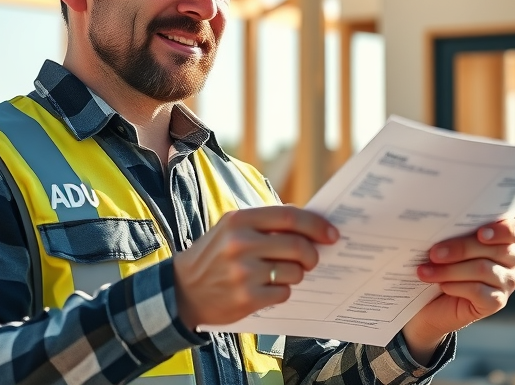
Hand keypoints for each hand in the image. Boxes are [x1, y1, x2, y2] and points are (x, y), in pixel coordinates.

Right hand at [173, 206, 338, 328]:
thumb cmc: (215, 255)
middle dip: (312, 254)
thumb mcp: (232, 228)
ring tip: (279, 274)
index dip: (316, 225)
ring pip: (294, 272)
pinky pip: (284, 293)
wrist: (182, 290)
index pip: (290, 217)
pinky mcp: (246, 298)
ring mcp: (243, 272)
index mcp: (239, 220)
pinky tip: (267, 289)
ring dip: (296, 274)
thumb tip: (309, 222)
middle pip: (298, 246)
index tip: (331, 233)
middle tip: (312, 259)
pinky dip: (282, 292)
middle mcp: (240, 243)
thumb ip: (267, 222)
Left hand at [402, 218, 514, 362]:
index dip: (503, 231)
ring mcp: (507, 281)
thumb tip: (437, 222)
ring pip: (483, 269)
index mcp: (504, 237)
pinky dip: (456, 286)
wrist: (430, 299)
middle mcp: (512, 259)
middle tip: (434, 253)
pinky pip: (478, 291)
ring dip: (450, 270)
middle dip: (460, 249)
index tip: (480, 233)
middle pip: (495, 249)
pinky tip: (442, 285)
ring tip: (426, 271)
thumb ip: (453, 230)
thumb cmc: (439, 262)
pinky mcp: (496, 302)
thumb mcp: (447, 240)